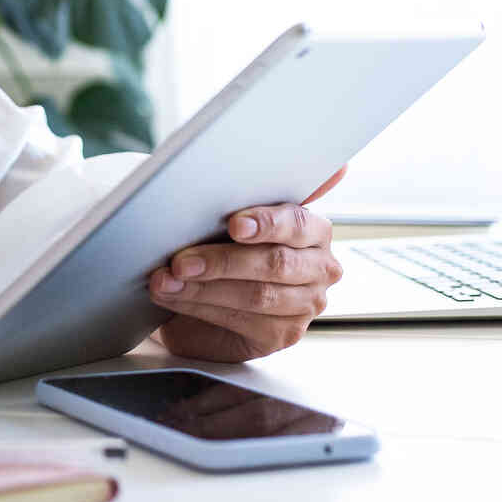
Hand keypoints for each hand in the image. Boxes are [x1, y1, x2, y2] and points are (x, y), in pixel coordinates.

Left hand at [144, 165, 347, 362]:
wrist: (211, 292)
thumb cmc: (226, 246)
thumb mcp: (238, 217)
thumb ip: (264, 192)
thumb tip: (335, 167)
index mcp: (314, 230)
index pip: (296, 223)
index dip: (265, 223)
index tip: (233, 224)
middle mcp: (320, 267)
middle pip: (274, 264)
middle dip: (221, 261)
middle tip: (180, 261)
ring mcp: (306, 304)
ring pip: (256, 296)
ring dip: (203, 288)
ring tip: (166, 280)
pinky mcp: (285, 334)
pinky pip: (243, 321)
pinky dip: (201, 307)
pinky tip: (174, 297)